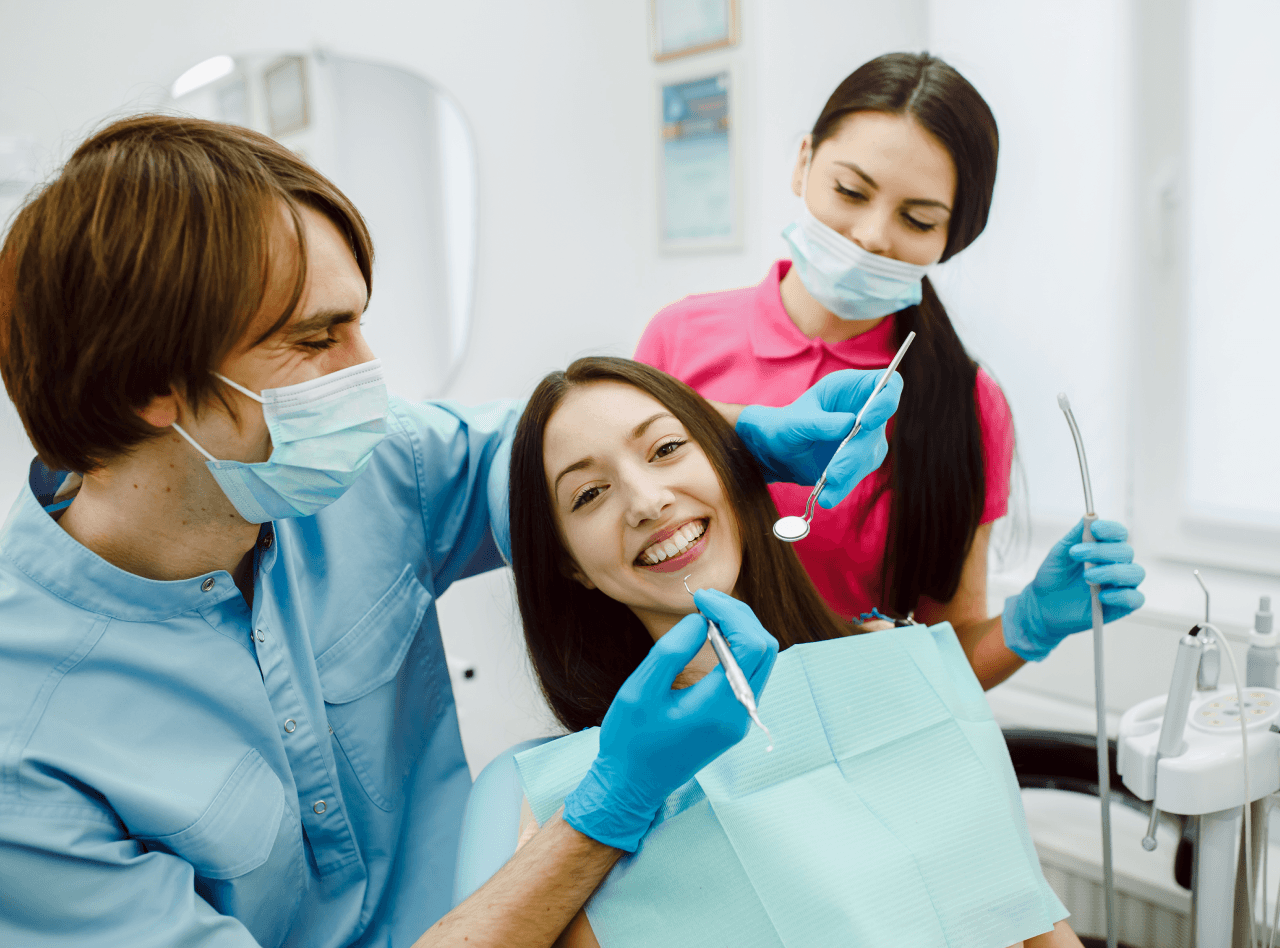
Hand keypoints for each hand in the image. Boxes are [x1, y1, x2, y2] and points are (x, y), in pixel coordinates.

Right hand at [562, 590, 777, 850]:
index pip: (751, 645)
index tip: (700, 598)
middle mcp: (739, 714)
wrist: (631, 785)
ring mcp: (740, 720)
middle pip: (765, 649)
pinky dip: (737, 649)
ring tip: (706, 615)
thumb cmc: (630, 741)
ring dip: (740, 632)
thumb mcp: (641, 690)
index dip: (731, 612)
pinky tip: (711, 639)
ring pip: (762, 661)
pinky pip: (749, 675)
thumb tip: (701, 620)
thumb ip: (672, 651)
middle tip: (704, 602)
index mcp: (719, 707)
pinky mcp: (733, 721)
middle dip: (739, 616)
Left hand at [734, 369, 901, 507]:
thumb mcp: (795, 421)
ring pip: (870, 455)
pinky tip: (828, 496)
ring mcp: (866, 438)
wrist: (778, 452)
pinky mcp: (860, 462)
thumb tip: (849, 424)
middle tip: (835, 471)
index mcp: (853, 387)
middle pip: (878, 428)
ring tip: (827, 485)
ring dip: (849, 473)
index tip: (869, 421)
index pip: (889, 385)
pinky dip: (843, 487)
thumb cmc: (786, 425)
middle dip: (856, 451)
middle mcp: (866, 411)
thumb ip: (820, 422)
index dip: (887, 400)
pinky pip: (858, 475)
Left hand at [1002, 518, 1145, 661]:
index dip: (1111, 529)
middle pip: (1126, 551)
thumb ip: (1075, 536)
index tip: (1095, 529)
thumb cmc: (1054, 576)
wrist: (1042, 604)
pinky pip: (1136, 598)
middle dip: (1103, 551)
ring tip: (1088, 578)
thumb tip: (1089, 517)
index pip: (1119, 534)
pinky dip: (1121, 595)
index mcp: (1104, 548)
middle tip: (1078, 555)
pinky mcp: (1120, 606)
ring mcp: (1120, 585)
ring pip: (1136, 573)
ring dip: (1112, 572)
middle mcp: (1116, 564)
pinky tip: (1101, 596)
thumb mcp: (1059, 553)